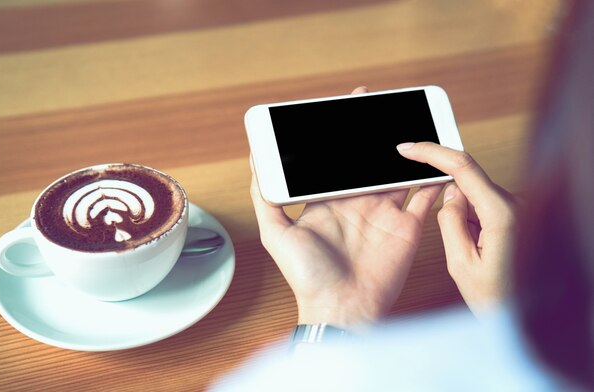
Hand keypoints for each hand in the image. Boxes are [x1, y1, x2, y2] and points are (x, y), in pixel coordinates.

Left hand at [250, 87, 442, 328]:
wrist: (341, 310)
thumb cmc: (306, 276)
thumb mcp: (276, 232)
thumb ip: (266, 195)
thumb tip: (255, 157)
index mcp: (329, 199)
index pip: (338, 157)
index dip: (344, 130)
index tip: (352, 101)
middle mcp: (357, 202)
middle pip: (369, 160)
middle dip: (377, 134)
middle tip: (386, 104)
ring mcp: (384, 213)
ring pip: (399, 172)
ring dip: (408, 150)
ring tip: (416, 121)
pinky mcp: (407, 228)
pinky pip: (425, 197)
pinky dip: (435, 178)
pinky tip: (441, 159)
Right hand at [397, 142, 515, 315]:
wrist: (528, 319)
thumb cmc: (499, 299)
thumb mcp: (460, 263)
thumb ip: (450, 221)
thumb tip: (450, 192)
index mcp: (502, 213)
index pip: (463, 167)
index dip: (432, 153)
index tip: (409, 149)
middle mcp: (516, 205)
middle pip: (467, 184)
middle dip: (453, 208)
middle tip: (461, 245)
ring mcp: (519, 209)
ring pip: (475, 198)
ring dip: (466, 221)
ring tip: (479, 257)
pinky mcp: (517, 216)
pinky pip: (485, 208)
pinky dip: (475, 224)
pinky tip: (484, 252)